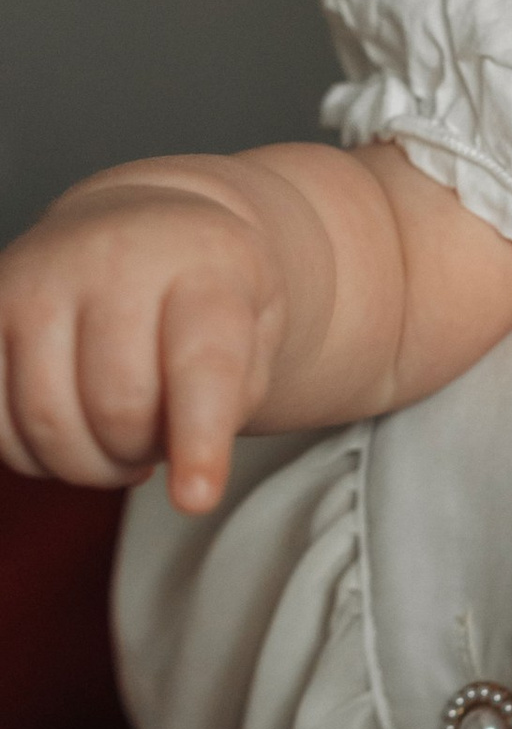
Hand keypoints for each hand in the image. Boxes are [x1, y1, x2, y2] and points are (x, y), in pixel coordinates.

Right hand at [0, 167, 296, 513]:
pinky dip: (33, 453)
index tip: (197, 501)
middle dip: (142, 451)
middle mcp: (112, 261)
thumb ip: (236, 395)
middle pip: (117, 407)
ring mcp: (38, 281)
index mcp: (202, 264)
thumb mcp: (260, 329)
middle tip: (160, 440)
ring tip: (121, 437)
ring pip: (48, 423)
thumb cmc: (209, 292)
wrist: (147, 227)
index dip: (198, 439)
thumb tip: (189, 476)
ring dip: (89, 462)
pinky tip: (71, 430)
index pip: (200, 363)